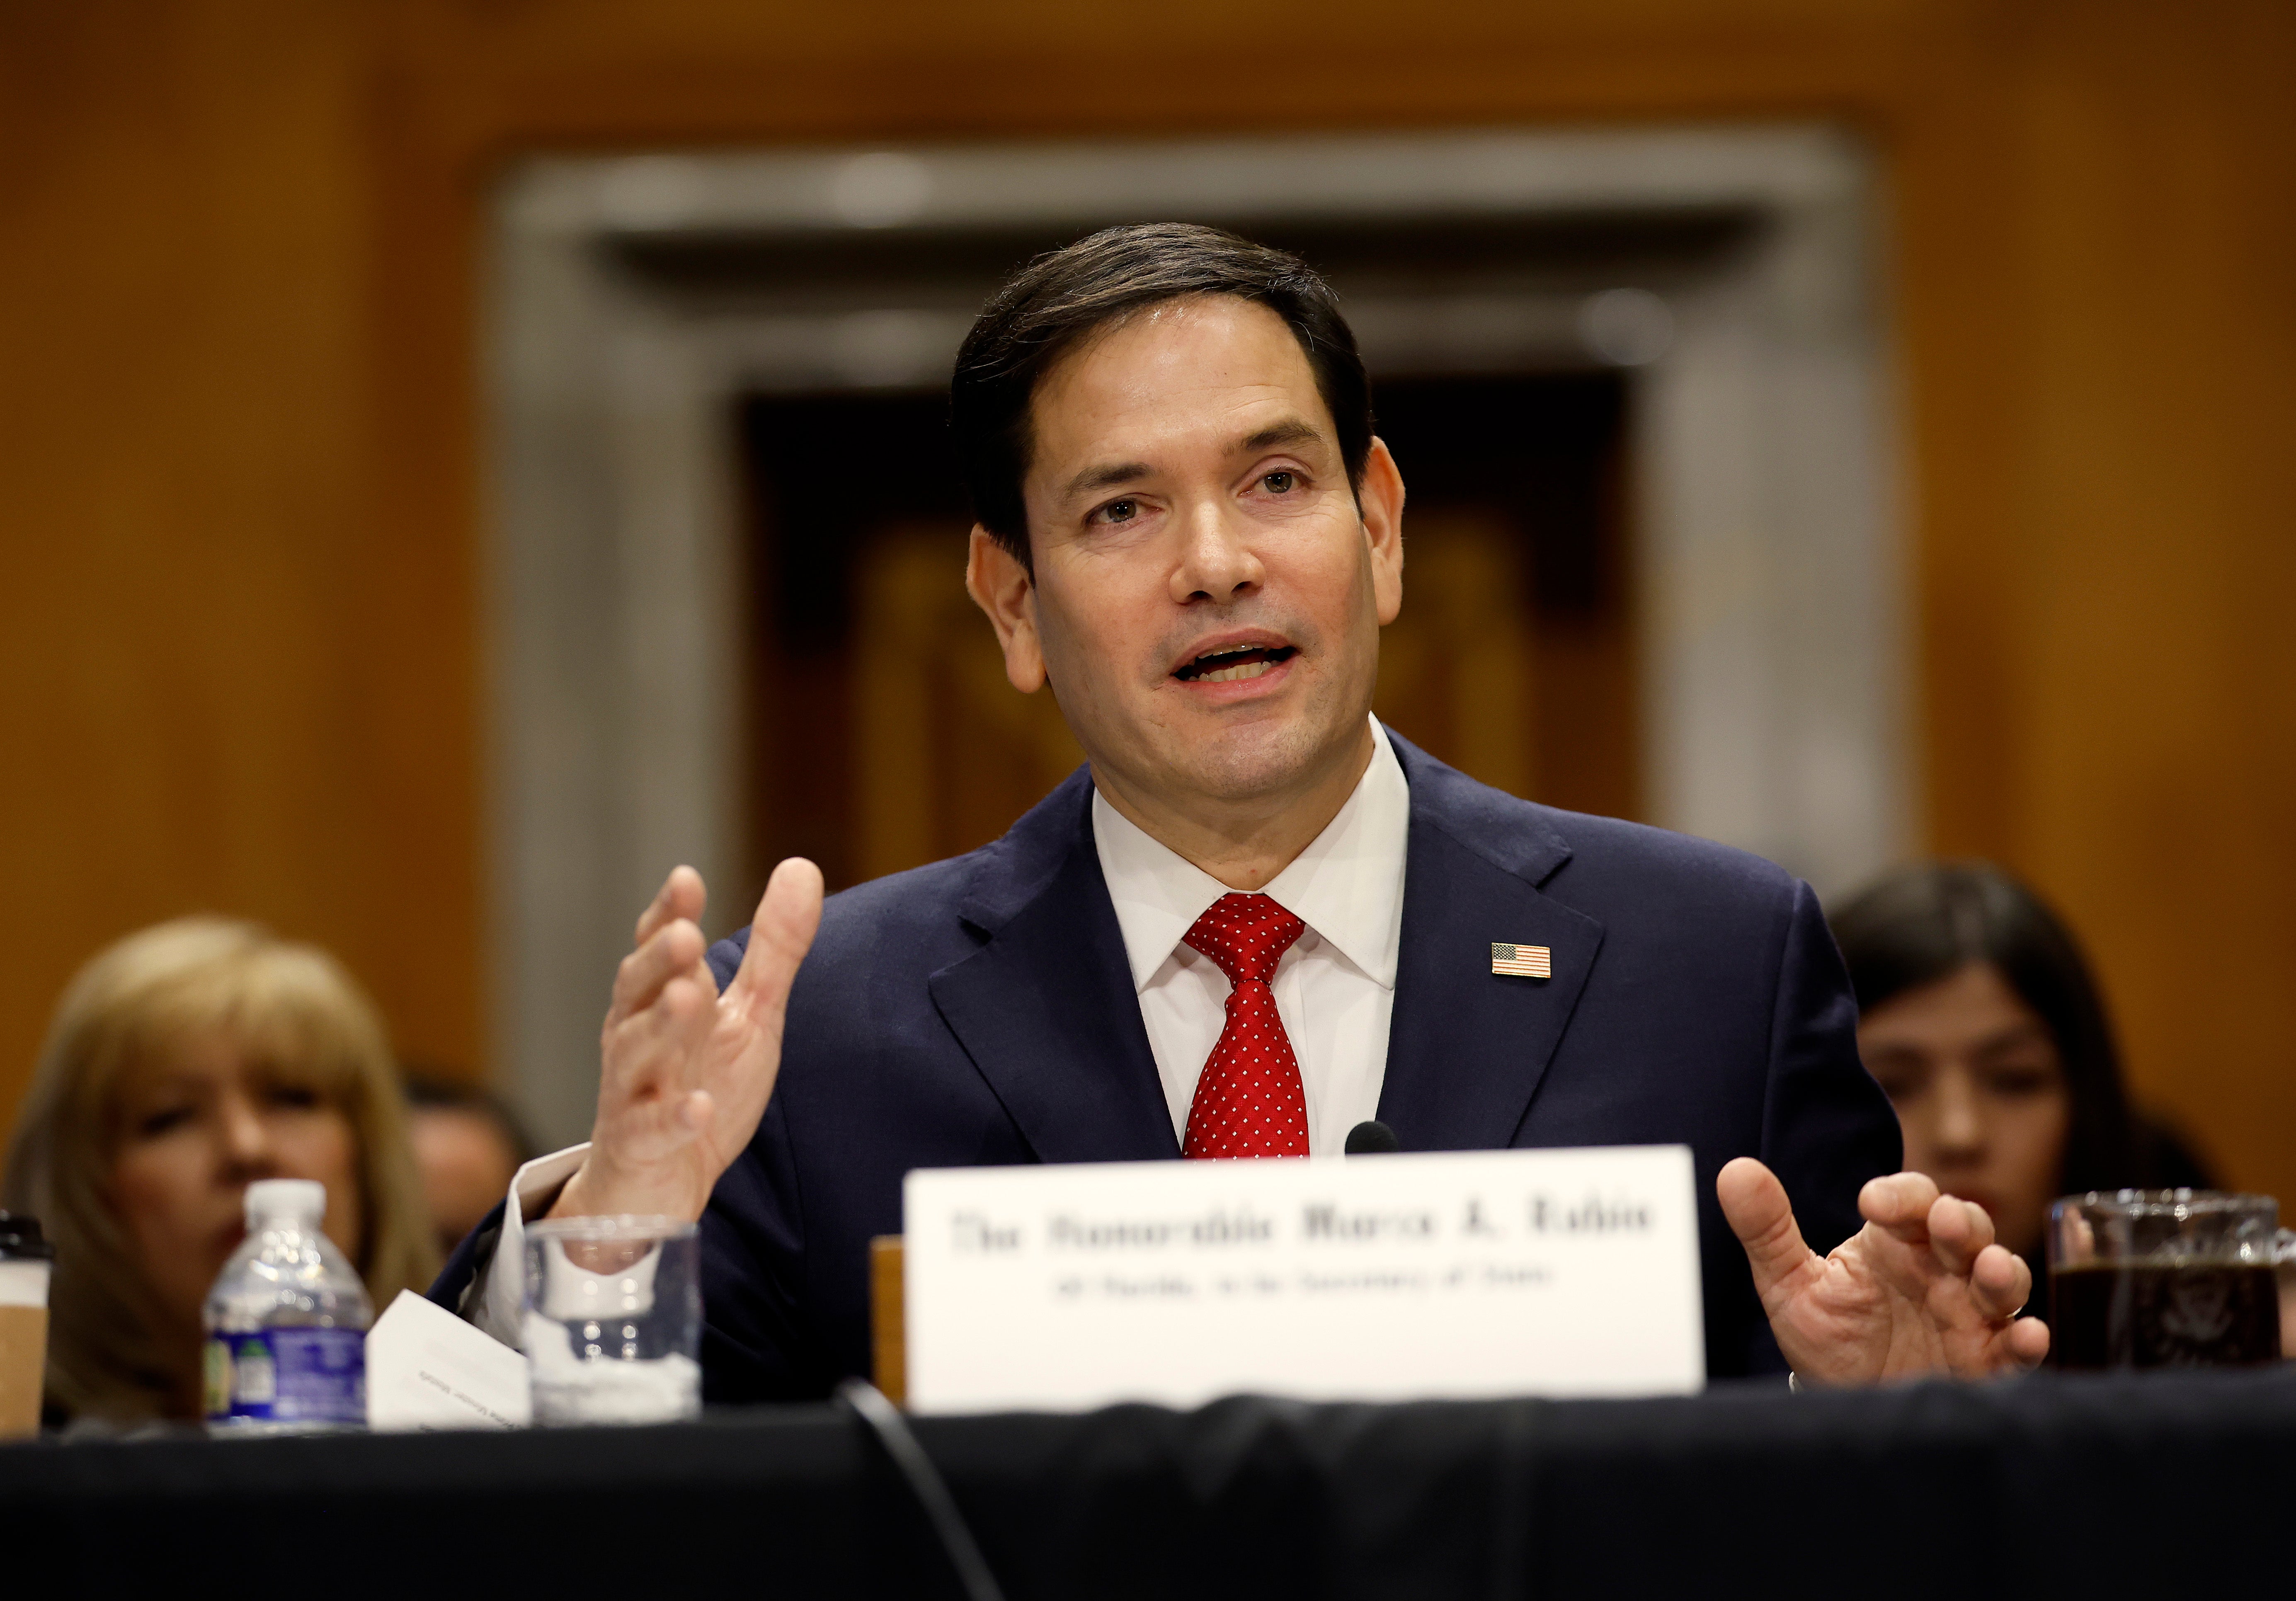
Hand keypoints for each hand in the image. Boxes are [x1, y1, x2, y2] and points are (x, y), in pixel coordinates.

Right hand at [550, 858, 823, 1224]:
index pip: (658, 948)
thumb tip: (800, 867)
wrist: (663, 1182)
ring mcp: (631, 1092)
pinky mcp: (637, 1147)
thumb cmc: (702, 1083)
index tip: (686, 881)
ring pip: (633, 1053)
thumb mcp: (750, 1014)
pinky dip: (671, 1118)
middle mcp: (638, 1037)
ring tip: (687, 999)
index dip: (667, 914)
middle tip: (685, 935)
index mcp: (663, 999)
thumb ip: (774, 948)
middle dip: (657, 963)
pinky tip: (697, 1107)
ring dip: (659, 1026)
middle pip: (637, 992)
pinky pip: (648, 1131)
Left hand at [1718, 1158, 2049, 1384]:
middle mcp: (1940, 1270)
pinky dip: (2027, 1341)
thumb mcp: (1789, 1283)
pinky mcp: (1985, 1361)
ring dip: (2002, 1273)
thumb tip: (1734, 1171)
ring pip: (2002, 1282)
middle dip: (1962, 1223)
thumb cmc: (1825, 1336)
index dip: (1900, 1194)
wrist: (1841, 1402)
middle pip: (1967, 1230)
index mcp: (1896, 1242)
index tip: (1872, 1201)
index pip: (1911, 1199)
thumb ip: (1766, 1230)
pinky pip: (2016, 1347)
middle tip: (1946, 1223)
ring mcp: (1968, 1314)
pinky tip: (2028, 1336)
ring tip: (1992, 1271)